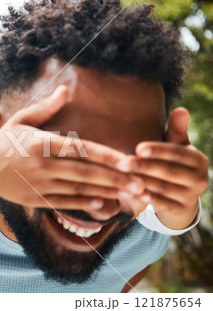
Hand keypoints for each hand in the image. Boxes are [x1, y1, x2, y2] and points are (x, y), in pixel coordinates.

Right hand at [0, 86, 144, 219]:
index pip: (79, 149)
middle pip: (84, 172)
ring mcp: (39, 184)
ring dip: (106, 191)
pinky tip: (103, 202)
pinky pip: (64, 202)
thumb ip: (46, 107)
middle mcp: (42, 164)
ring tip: (131, 194)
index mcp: (41, 142)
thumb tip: (66, 89)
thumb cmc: (4, 142)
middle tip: (142, 181)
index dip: (106, 155)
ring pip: (78, 189)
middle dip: (115, 177)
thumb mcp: (22, 120)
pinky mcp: (35, 199)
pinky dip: (84, 203)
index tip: (130, 160)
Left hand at [130, 108, 208, 228]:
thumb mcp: (176, 147)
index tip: (138, 148)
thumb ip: (176, 131)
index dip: (158, 150)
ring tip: (122, 177)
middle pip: (169, 172)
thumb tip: (180, 109)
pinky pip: (161, 205)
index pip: (177, 153)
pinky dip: (145, 199)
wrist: (181, 196)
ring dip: (141, 183)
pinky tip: (129, 193)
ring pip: (163, 189)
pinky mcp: (180, 210)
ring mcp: (190, 196)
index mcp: (198, 159)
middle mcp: (199, 178)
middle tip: (124, 163)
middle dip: (145, 167)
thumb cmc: (172, 163)